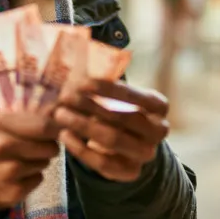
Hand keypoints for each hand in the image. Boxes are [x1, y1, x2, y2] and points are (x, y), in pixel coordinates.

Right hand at [0, 111, 60, 211]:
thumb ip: (20, 116)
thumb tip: (55, 114)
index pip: (43, 126)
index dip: (56, 128)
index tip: (58, 129)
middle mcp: (0, 147)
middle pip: (49, 146)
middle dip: (49, 145)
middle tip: (40, 145)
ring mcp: (6, 172)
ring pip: (44, 163)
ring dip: (39, 161)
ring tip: (21, 159)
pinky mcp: (11, 192)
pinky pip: (38, 179)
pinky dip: (32, 177)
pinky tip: (16, 175)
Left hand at [54, 80, 169, 182]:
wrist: (120, 141)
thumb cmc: (113, 105)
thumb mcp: (111, 90)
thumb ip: (101, 72)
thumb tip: (78, 46)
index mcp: (159, 106)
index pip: (140, 97)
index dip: (112, 90)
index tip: (83, 82)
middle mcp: (159, 131)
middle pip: (125, 118)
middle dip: (92, 106)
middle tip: (65, 97)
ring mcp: (146, 154)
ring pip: (113, 140)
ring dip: (82, 125)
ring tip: (60, 114)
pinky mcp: (130, 172)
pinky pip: (103, 163)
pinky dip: (81, 149)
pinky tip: (64, 135)